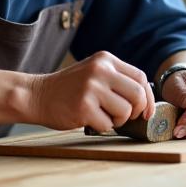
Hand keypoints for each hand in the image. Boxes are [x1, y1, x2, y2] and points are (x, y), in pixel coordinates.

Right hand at [28, 51, 154, 131]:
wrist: (37, 95)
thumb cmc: (70, 88)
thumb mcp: (94, 72)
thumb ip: (117, 79)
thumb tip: (146, 99)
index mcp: (105, 59)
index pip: (141, 77)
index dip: (149, 97)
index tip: (147, 111)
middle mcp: (100, 70)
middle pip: (138, 95)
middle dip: (137, 111)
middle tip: (126, 117)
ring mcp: (91, 88)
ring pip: (125, 111)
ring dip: (118, 120)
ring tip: (103, 116)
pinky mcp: (84, 107)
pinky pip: (108, 124)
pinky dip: (102, 127)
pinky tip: (88, 119)